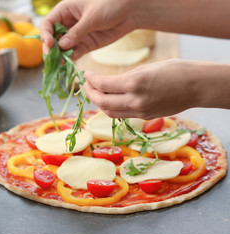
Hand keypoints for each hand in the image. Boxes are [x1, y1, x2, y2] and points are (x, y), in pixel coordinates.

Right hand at [40, 0, 135, 59]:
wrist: (130, 11)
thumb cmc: (111, 4)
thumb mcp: (92, 17)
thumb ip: (77, 32)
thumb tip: (61, 45)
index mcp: (65, 10)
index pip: (48, 23)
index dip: (45, 34)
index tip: (50, 44)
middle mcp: (68, 23)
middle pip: (53, 38)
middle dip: (51, 49)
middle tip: (52, 58)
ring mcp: (76, 35)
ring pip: (62, 48)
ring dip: (60, 56)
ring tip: (59, 64)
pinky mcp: (85, 45)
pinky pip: (74, 53)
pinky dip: (70, 59)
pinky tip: (68, 64)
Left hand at [83, 59, 229, 118]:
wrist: (196, 86)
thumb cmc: (173, 70)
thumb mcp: (145, 67)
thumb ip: (124, 78)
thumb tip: (107, 83)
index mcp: (134, 83)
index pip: (102, 85)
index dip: (90, 80)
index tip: (85, 74)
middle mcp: (134, 100)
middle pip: (101, 102)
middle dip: (90, 93)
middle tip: (86, 84)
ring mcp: (140, 112)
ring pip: (109, 112)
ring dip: (99, 103)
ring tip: (95, 92)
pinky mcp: (145, 117)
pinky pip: (122, 114)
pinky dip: (112, 107)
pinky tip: (110, 99)